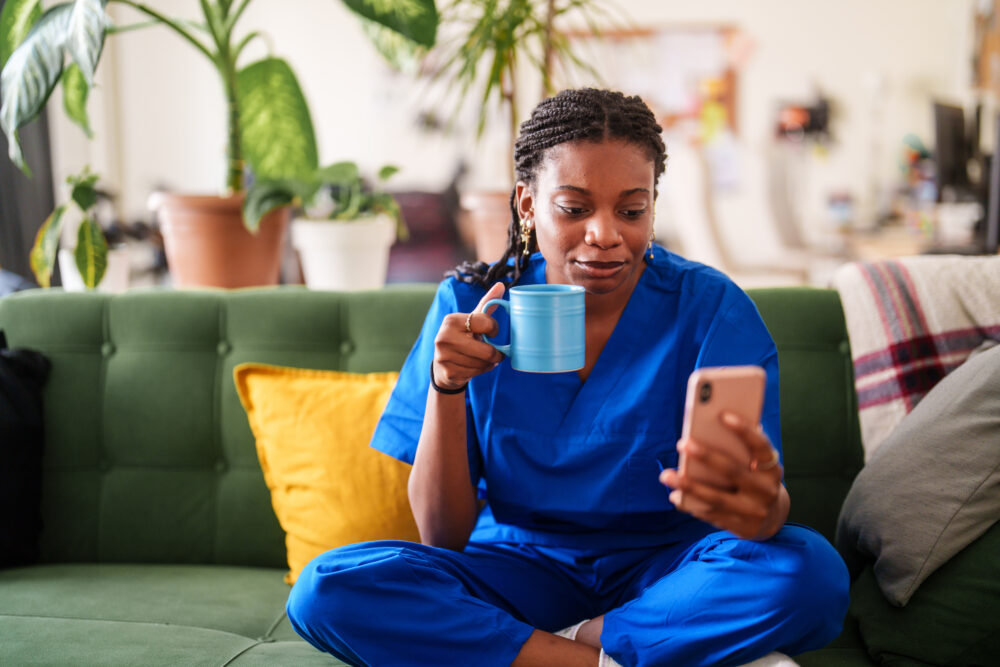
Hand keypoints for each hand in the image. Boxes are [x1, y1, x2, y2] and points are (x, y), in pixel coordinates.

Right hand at [431, 282, 506, 391]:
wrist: (443, 366)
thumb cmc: (462, 338)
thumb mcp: (472, 320)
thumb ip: (486, 304)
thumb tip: (501, 285)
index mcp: (451, 320)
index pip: (485, 323)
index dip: (494, 329)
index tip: (492, 332)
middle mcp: (444, 337)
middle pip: (486, 350)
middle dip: (495, 353)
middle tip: (496, 353)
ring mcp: (444, 356)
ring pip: (482, 363)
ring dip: (489, 363)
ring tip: (483, 359)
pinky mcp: (448, 372)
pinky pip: (476, 373)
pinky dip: (481, 371)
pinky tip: (476, 366)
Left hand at [659, 411, 787, 539]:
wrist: (771, 518)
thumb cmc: (755, 479)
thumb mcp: (757, 465)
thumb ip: (742, 447)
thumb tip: (714, 421)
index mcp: (772, 469)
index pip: (760, 447)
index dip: (745, 431)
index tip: (724, 415)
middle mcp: (766, 491)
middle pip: (732, 471)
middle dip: (706, 456)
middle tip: (682, 443)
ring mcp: (753, 511)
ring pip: (716, 498)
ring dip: (688, 486)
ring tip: (665, 475)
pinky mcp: (740, 527)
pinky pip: (711, 515)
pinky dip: (691, 504)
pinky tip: (675, 494)